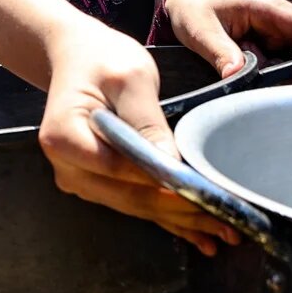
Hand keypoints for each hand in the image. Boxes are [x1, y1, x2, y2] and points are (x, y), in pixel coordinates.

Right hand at [38, 26, 239, 256]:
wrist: (77, 57)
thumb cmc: (101, 59)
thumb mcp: (130, 78)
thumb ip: (147, 121)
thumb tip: (170, 164)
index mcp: (64, 137)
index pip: (118, 169)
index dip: (161, 183)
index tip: (202, 193)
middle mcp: (66, 166)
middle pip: (128, 196)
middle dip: (180, 210)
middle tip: (228, 222)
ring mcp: (79, 178)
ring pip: (135, 206)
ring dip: (180, 220)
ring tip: (224, 233)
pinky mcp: (96, 182)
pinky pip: (135, 203)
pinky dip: (168, 219)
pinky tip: (198, 235)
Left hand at [161, 0, 291, 82]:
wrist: (186, 0)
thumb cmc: (194, 6)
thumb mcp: (199, 27)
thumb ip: (218, 50)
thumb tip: (235, 75)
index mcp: (269, 8)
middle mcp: (281, 22)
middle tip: (275, 88)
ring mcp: (277, 38)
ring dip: (285, 78)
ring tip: (253, 80)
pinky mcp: (270, 51)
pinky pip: (282, 70)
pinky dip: (272, 80)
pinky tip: (250, 80)